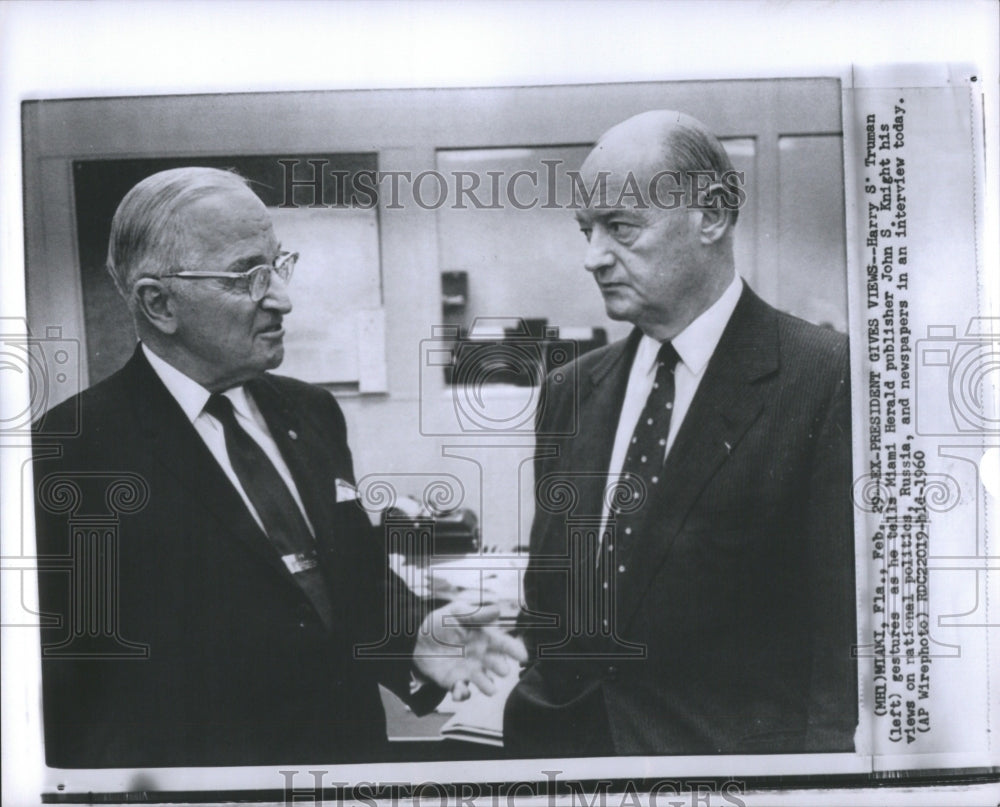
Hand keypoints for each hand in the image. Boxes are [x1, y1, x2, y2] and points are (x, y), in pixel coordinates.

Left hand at [413, 600, 527, 700]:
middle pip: (496, 664)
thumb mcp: (456, 612)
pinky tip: (459, 690)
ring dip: (487, 686)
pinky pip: (462, 692)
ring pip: (484, 683)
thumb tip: (497, 609)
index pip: (503, 644)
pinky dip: (462, 694)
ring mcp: (469, 672)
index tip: (523, 656)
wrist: (417, 640)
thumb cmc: (441, 623)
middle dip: (500, 668)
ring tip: (490, 689)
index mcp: (484, 638)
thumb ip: (475, 614)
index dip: (514, 650)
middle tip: (502, 670)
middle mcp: (481, 657)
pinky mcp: (455, 683)